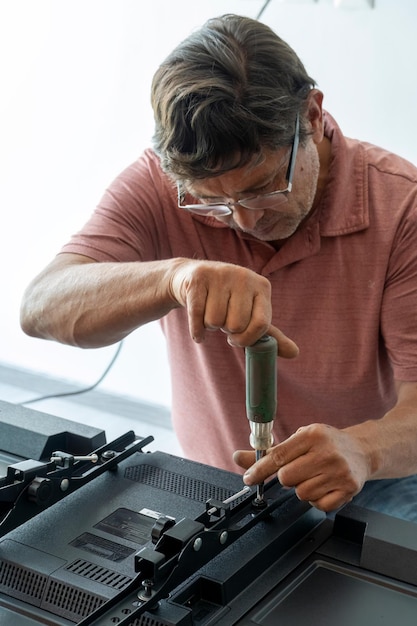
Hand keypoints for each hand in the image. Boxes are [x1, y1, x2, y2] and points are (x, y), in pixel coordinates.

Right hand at [168, 258, 298, 355]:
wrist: (192, 278)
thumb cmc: (227, 302)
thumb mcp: (251, 314)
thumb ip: (270, 335)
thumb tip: (295, 353)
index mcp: (262, 286)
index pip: (261, 324)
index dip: (247, 339)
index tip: (238, 339)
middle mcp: (244, 277)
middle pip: (236, 324)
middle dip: (226, 330)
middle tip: (223, 320)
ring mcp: (221, 274)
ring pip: (214, 320)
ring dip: (209, 326)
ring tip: (210, 313)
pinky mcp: (199, 278)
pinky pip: (196, 315)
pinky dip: (196, 331)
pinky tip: (199, 331)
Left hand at [234, 424, 371, 511]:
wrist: (362, 450)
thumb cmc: (326, 443)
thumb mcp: (299, 439)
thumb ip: (269, 451)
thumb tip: (239, 457)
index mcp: (312, 435)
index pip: (278, 455)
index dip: (259, 469)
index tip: (248, 478)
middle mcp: (327, 453)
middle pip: (287, 478)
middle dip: (286, 478)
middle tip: (297, 470)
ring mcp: (339, 472)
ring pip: (302, 493)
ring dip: (302, 489)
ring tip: (313, 476)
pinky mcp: (348, 490)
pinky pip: (319, 505)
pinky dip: (317, 500)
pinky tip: (323, 486)